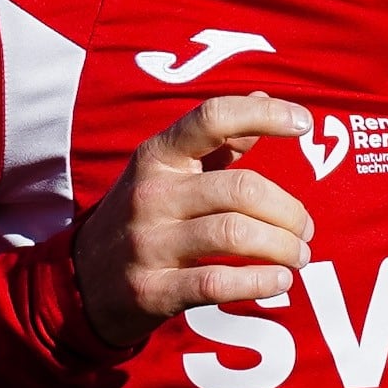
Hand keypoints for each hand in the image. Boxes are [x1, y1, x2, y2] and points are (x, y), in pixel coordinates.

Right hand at [74, 94, 316, 346]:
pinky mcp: (150, 290)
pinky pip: (216, 284)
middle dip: (288, 210)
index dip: (264, 115)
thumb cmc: (144, 216)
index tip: (304, 123)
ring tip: (298, 257)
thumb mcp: (169, 169)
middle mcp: (151, 193)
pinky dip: (258, 282)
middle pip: (240, 188)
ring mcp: (147, 242)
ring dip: (281, 247)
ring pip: (234, 233)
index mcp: (158, 154)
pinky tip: (278, 282)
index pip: (213, 117)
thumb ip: (218, 138)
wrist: (82, 281)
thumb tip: (265, 97)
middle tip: (306, 228)